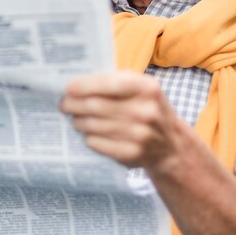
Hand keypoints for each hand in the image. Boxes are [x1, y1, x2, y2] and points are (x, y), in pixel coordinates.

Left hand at [60, 70, 184, 170]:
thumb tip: (78, 82)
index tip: (68, 88)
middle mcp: (146, 111)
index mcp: (147, 88)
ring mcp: (140, 134)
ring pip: (95, 126)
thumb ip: (116, 81)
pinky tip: (87, 134)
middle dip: (74, 105)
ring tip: (74, 118)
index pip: (109, 84)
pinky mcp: (133, 154)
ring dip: (79, 122)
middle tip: (63, 104)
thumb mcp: (142, 88)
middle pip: (97, 106)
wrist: (171, 145)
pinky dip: (89, 138)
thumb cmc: (148, 108)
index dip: (85, 86)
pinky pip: (99, 144)